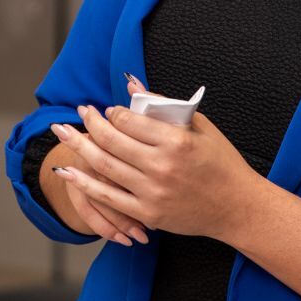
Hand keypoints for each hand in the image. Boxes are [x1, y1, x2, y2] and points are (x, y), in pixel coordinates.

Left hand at [52, 87, 262, 240]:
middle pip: (111, 140)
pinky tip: (68, 170)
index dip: (113, 113)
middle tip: (80, 112)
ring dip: (80, 146)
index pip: (129, 121)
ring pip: (104, 166)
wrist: (236, 207)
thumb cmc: (222, 163)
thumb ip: (164, 106)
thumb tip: (132, 87)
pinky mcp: (148, 213)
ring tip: (64, 132)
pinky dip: (84, 182)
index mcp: (176, 141)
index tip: (108, 110)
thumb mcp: (200, 127)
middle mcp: (161, 167)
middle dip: (90, 123)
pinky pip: (107, 198)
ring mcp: (152, 192)